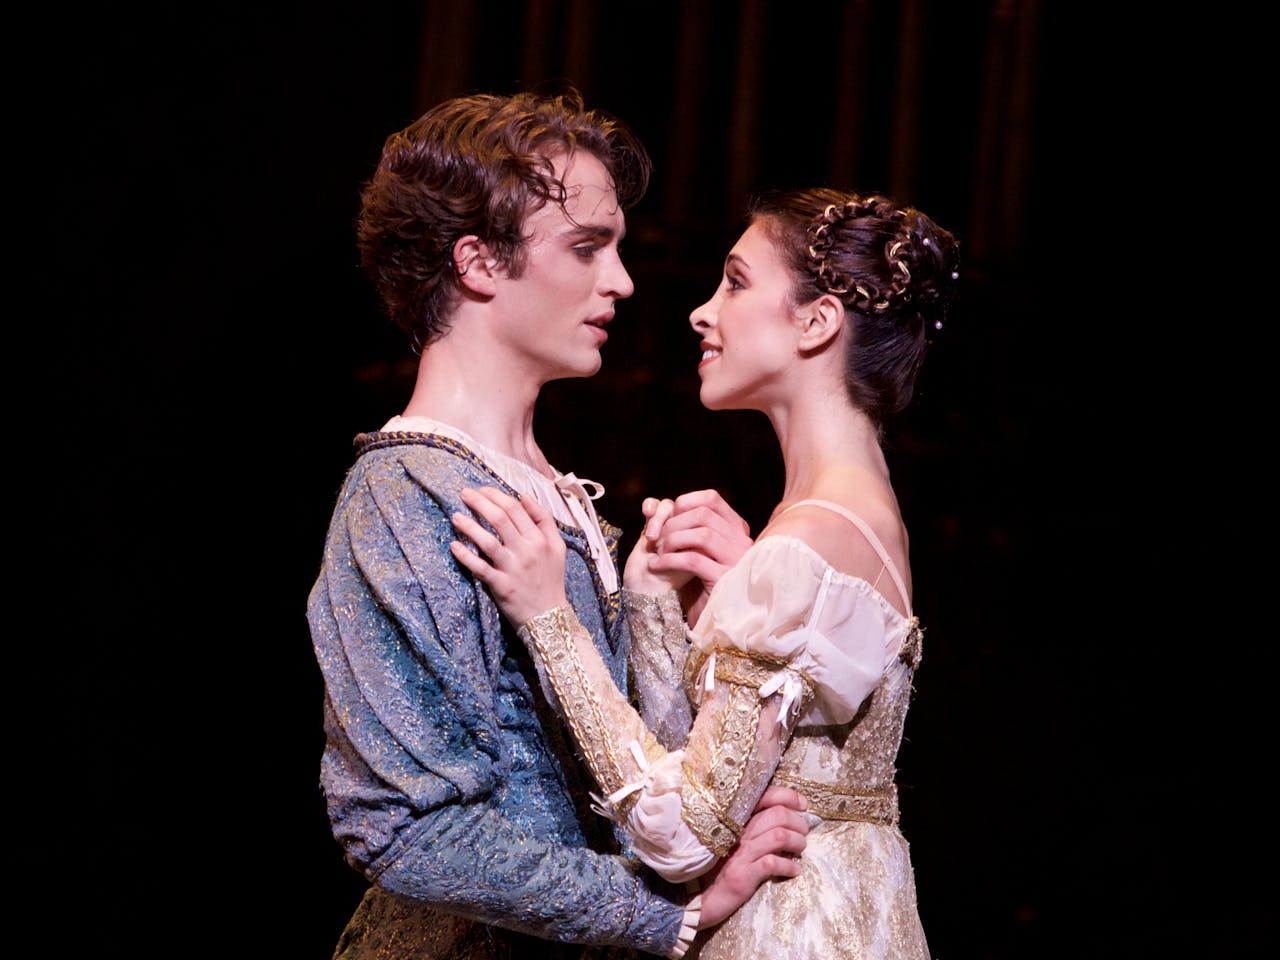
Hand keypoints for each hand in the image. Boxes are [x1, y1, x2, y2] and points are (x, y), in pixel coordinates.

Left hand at [450, 486, 568, 626]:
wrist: (550, 617)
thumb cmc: (551, 580)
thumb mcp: (558, 547)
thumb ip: (545, 520)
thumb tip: (524, 496)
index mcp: (540, 539)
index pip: (516, 509)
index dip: (496, 495)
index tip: (482, 490)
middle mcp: (527, 550)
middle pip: (500, 519)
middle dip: (480, 502)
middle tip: (464, 494)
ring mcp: (513, 568)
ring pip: (488, 540)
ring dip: (469, 526)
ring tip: (455, 516)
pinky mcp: (502, 585)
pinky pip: (480, 568)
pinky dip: (466, 556)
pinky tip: (454, 546)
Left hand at [628, 490, 752, 625]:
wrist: (710, 624)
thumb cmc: (697, 585)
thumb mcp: (691, 550)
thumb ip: (679, 528)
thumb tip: (653, 504)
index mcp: (737, 531)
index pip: (712, 499)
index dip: (684, 503)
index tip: (666, 517)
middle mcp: (742, 542)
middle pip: (704, 514)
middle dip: (672, 523)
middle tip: (655, 538)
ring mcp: (737, 561)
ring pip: (702, 534)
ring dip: (672, 540)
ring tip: (656, 552)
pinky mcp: (725, 581)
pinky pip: (694, 560)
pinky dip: (670, 559)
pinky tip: (656, 565)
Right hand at [696, 785, 808, 928]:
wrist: (701, 897)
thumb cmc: (722, 866)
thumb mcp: (736, 841)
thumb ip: (755, 826)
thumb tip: (787, 817)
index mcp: (737, 820)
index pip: (765, 795)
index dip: (788, 796)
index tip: (802, 804)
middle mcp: (738, 832)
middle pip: (778, 814)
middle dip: (798, 822)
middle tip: (803, 832)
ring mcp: (740, 853)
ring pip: (779, 836)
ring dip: (797, 841)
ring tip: (800, 849)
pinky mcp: (742, 875)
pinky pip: (772, 863)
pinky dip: (789, 866)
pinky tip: (795, 870)